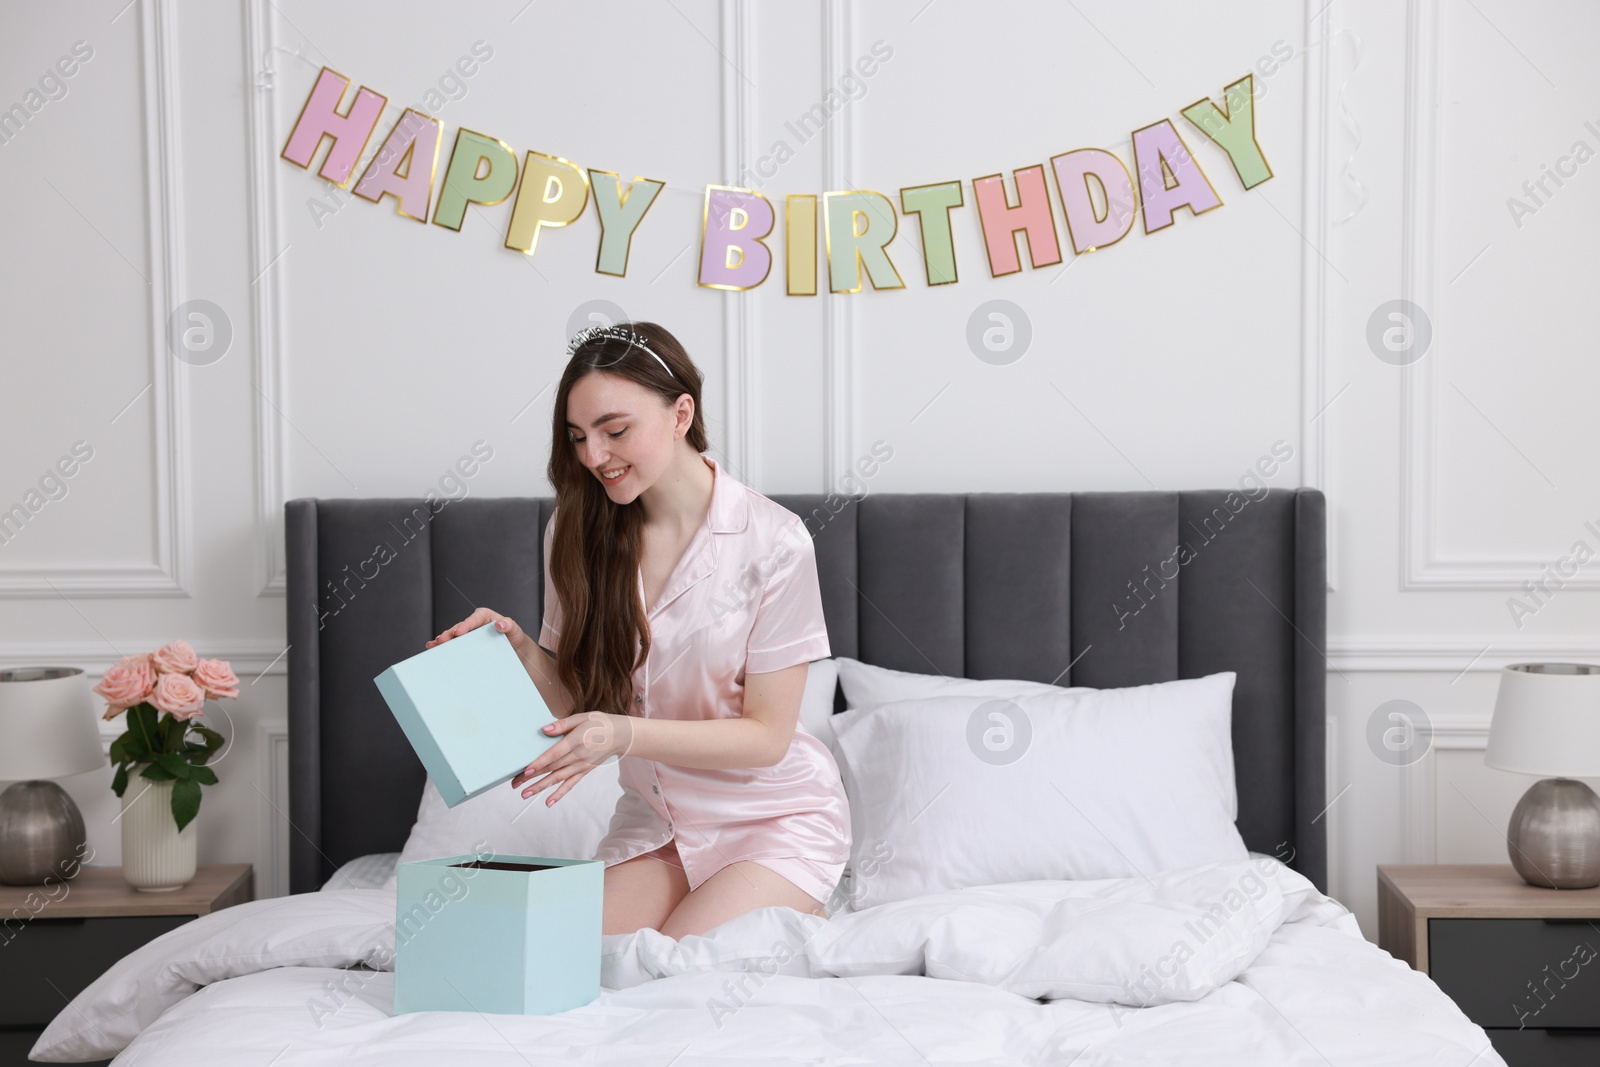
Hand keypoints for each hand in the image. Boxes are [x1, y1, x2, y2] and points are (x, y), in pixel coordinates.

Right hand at [426, 606, 528, 654]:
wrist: (516, 650)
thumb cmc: (515, 637)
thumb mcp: (515, 630)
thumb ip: (510, 625)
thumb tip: (501, 624)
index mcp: (485, 616)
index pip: (474, 619)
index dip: (465, 625)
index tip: (459, 632)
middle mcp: (475, 624)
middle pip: (460, 627)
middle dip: (449, 633)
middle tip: (441, 640)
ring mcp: (469, 635)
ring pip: (454, 636)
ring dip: (443, 641)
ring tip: (434, 645)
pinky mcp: (467, 645)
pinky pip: (455, 645)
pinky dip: (445, 647)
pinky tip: (435, 650)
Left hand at [510, 711, 633, 806]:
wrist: (621, 736)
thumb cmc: (600, 723)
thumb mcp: (582, 717)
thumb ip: (562, 724)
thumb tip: (544, 730)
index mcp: (576, 740)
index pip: (555, 754)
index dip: (540, 762)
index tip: (526, 770)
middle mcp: (579, 756)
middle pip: (552, 768)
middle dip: (532, 777)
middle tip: (515, 784)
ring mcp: (582, 766)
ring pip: (558, 778)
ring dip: (541, 787)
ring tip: (525, 794)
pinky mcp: (585, 771)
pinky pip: (570, 784)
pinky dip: (559, 794)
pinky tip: (548, 802)